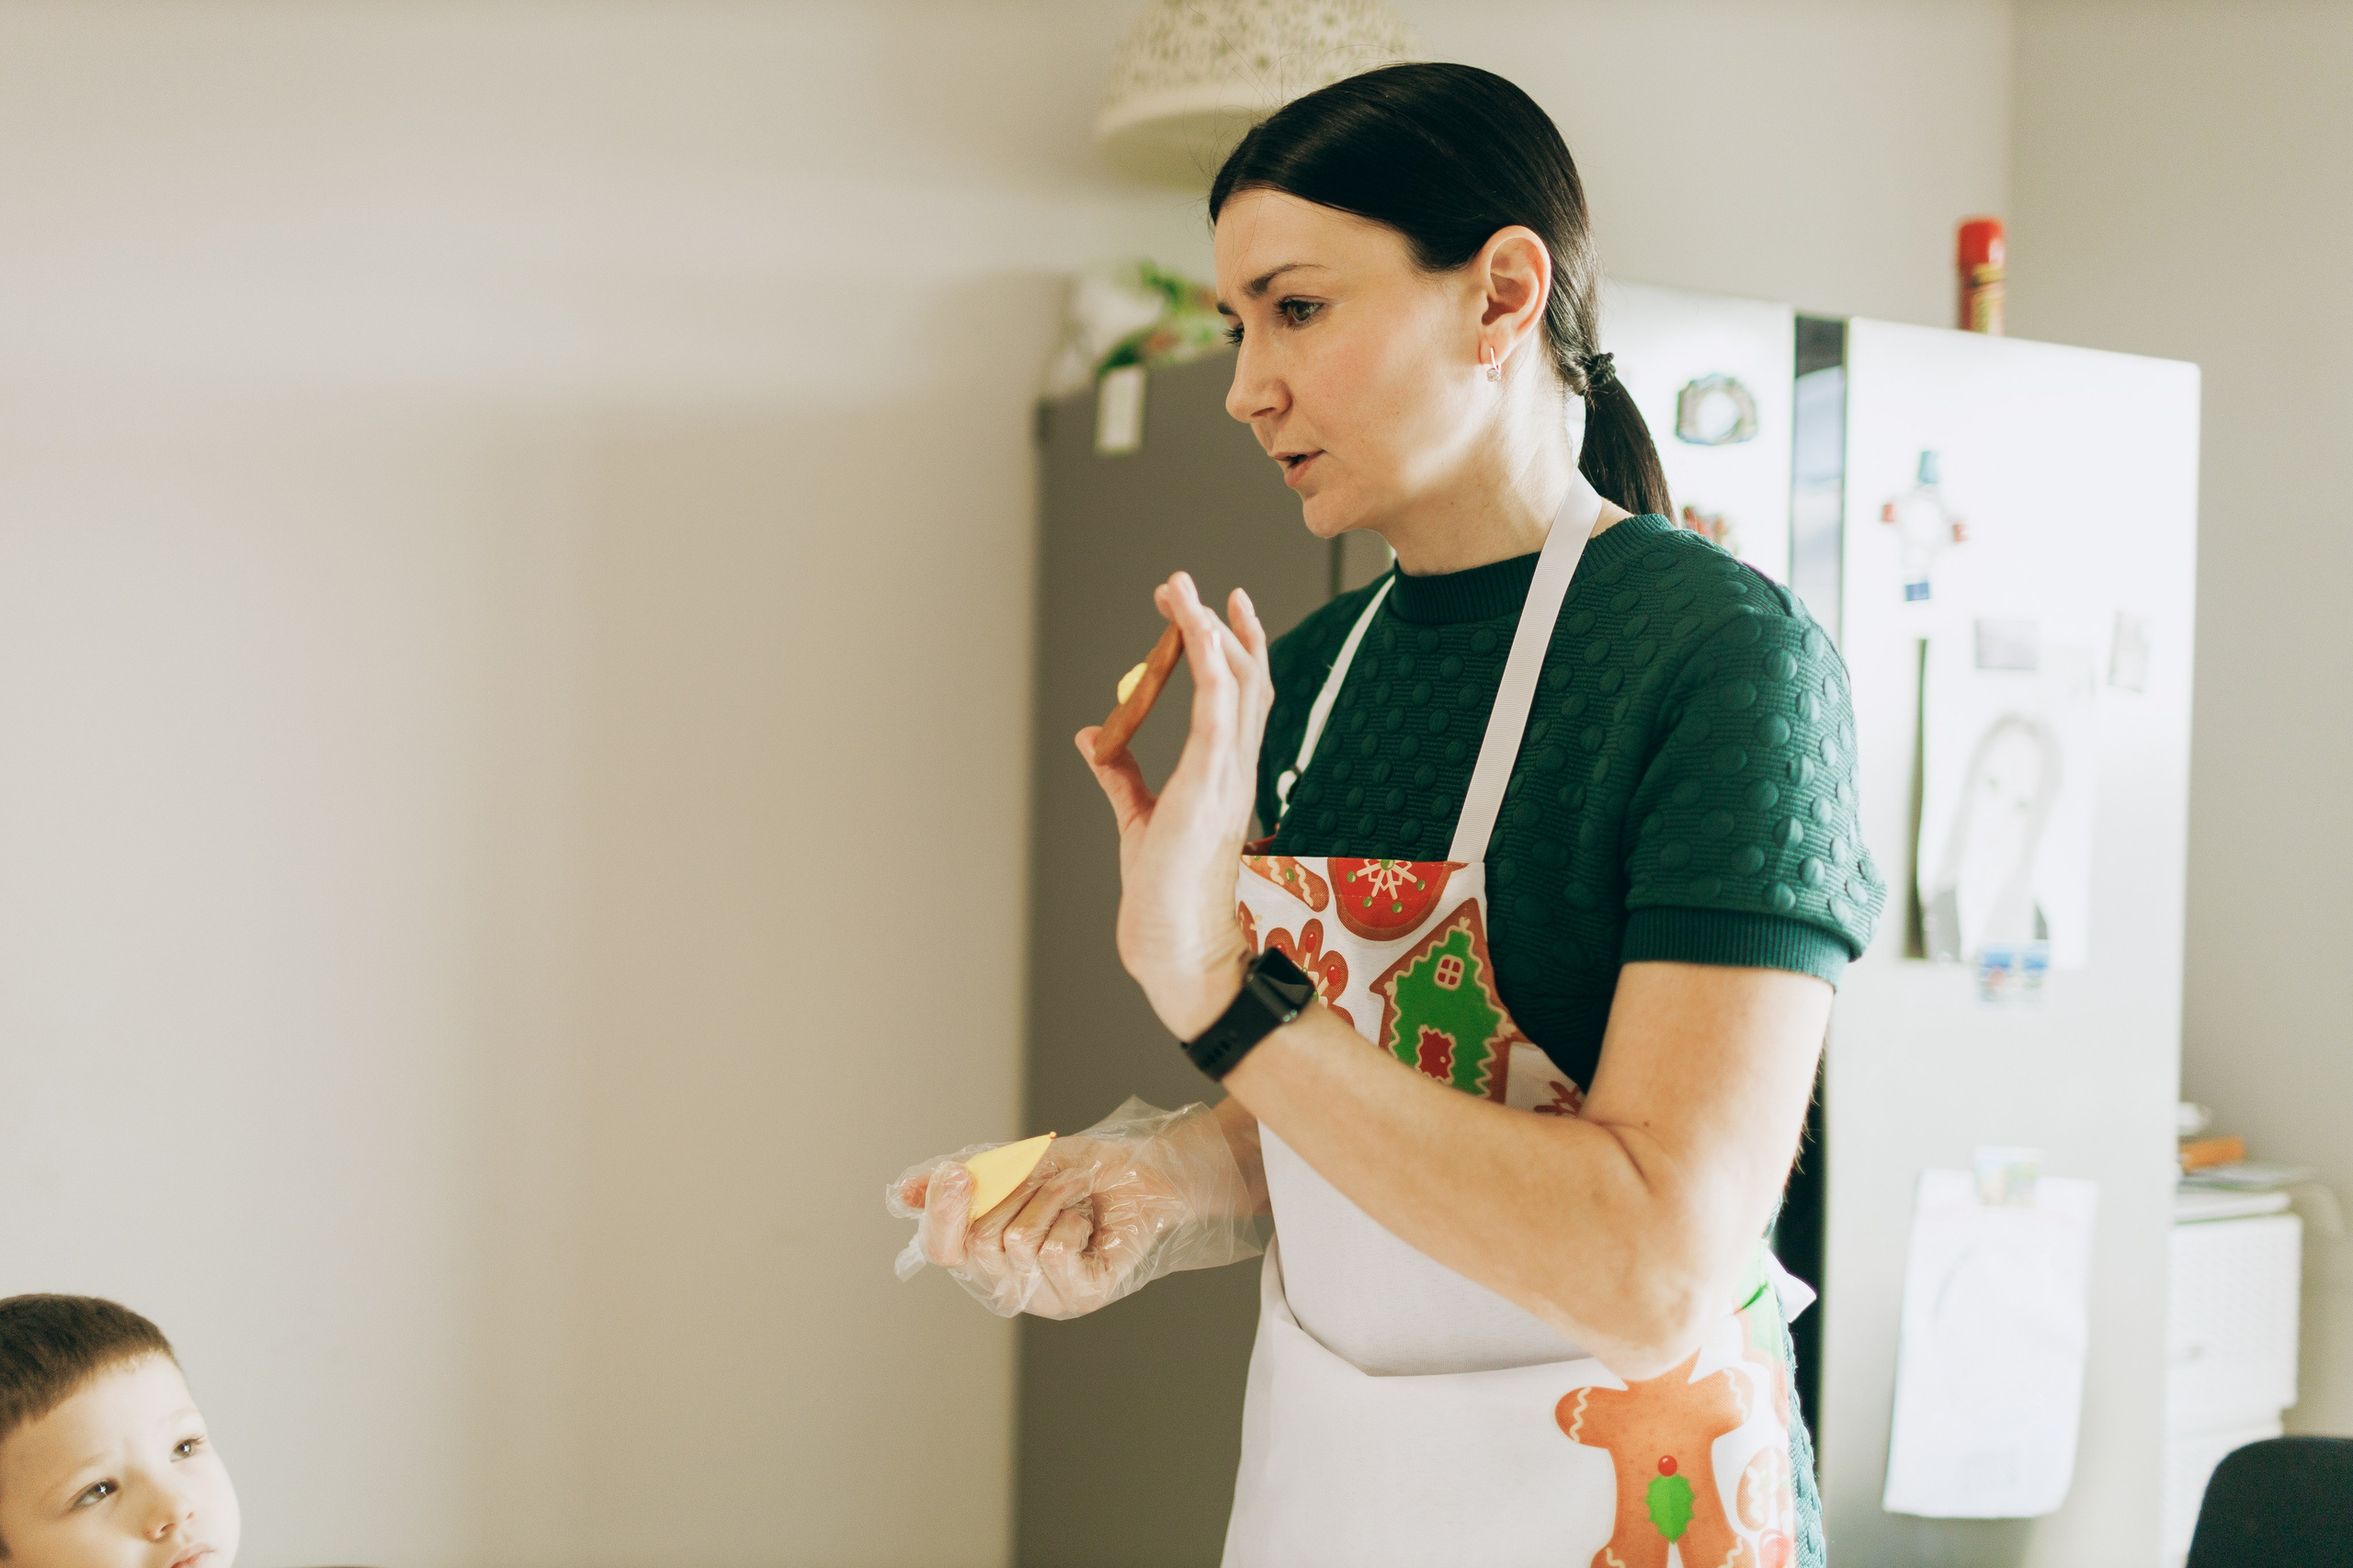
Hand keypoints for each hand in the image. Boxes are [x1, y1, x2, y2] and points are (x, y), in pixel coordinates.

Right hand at [885, 1099, 1262, 1319]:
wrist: (1145, 1171)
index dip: (943, 1213)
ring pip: (1018, 1242)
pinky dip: (1073, 1221)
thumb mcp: (1011, 1168)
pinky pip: (1055, 1253)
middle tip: (1049, 1184)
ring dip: (1049, 1201)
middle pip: (978, 1242)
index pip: (941, 1249)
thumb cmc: (1081, 1173)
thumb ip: (960, 1183)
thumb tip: (902, 1194)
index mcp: (986, 1259)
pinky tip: (1090, 1224)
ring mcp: (1047, 1298)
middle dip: (1014, 1194)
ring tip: (1075, 1200)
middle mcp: (1011, 1286)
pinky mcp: (1083, 1297)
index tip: (958, 1174)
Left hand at [1075, 573, 1274, 1039]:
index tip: (1218, 605)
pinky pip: (1219, 718)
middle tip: (1186, 584)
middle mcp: (1235, 769)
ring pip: (1236, 686)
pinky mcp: (1209, 790)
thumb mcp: (1137, 818)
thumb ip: (1120, 773)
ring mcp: (1227, 778)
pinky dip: (1213, 673)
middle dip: (1219, 624)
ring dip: (1210, 633)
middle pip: (1244, 678)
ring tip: (1186, 595)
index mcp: (1223, 774)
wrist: (1175, 947)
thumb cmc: (1164, 894)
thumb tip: (1092, 737)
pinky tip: (1200, 639)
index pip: (1240, 695)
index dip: (1233, 646)